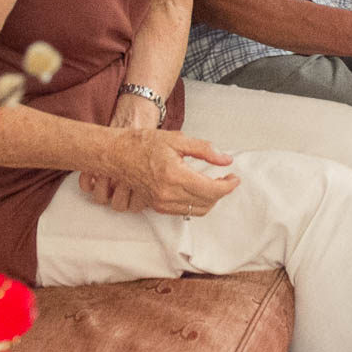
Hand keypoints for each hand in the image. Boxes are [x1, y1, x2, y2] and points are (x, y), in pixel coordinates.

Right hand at [90, 128, 239, 217]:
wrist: (117, 154)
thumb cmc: (144, 144)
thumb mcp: (178, 140)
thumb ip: (205, 150)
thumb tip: (226, 160)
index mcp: (175, 176)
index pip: (212, 190)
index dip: (228, 185)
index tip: (235, 178)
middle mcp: (168, 193)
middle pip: (207, 202)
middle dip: (222, 192)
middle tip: (227, 179)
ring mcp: (161, 202)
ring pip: (197, 210)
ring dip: (210, 199)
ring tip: (216, 184)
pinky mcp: (156, 206)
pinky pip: (184, 211)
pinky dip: (197, 203)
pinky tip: (199, 189)